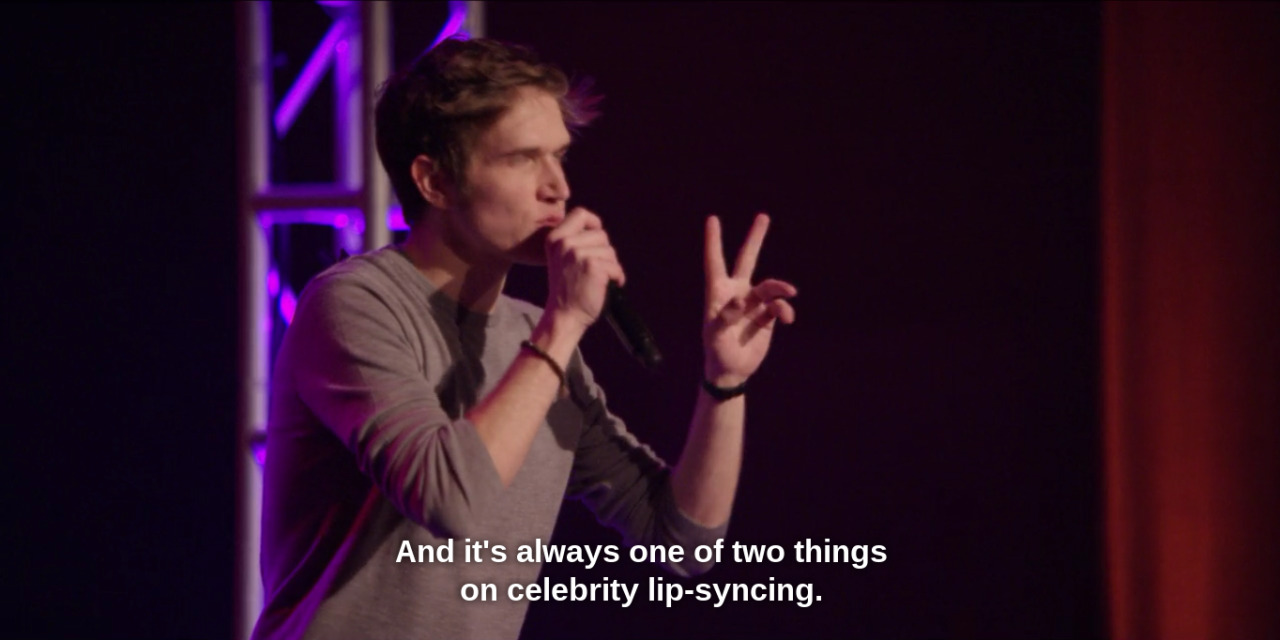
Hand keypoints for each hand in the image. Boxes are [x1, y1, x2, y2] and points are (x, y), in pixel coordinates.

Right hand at [544, 207, 625, 333]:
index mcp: (555, 239)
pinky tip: (606, 286)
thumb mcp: (562, 258)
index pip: (580, 214)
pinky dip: (616, 278)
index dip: (594, 222)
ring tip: (599, 280)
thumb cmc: (567, 290)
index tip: (597, 234)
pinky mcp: (592, 266)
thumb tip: (597, 229)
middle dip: (605, 252)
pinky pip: (615, 267)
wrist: (564, 315)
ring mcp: (577, 253)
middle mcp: (564, 243)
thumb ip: (574, 241)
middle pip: (601, 234)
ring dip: (611, 267)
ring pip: (610, 251)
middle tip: (596, 270)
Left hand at [703, 213, 796, 386]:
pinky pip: (779, 306)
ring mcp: (754, 303)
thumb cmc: (716, 351)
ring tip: (790, 291)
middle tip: (763, 216)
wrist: (733, 370)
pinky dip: (784, 309)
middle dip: (755, 238)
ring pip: (769, 286)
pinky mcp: (767, 317)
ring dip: (779, 286)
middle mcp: (737, 292)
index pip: (715, 262)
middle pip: (747, 260)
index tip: (712, 219)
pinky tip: (786, 317)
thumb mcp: (715, 334)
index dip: (714, 241)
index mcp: (718, 293)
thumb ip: (726, 315)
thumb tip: (742, 299)